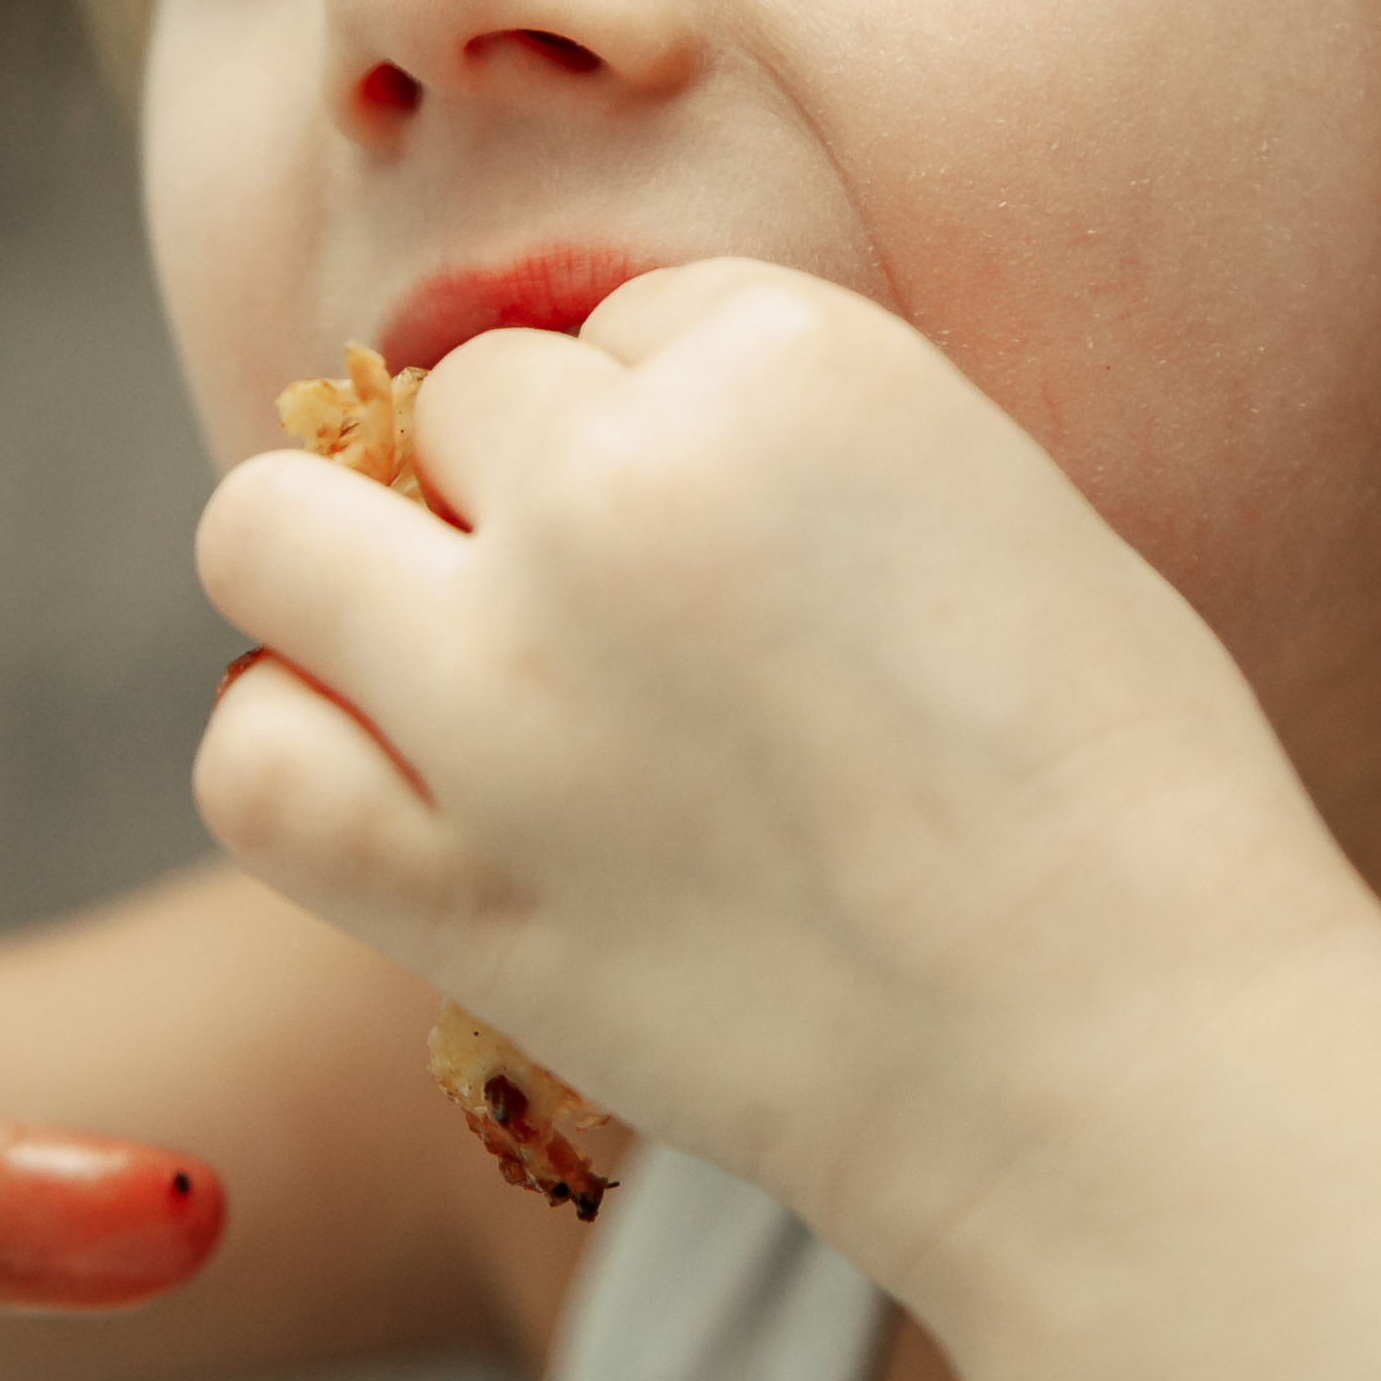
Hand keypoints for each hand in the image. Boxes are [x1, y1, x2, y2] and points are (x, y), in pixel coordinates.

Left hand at [194, 264, 1346, 1290]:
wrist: (1129, 1059)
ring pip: (267, 534)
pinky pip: (251, 761)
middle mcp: (616, 486)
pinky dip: (295, 754)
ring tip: (443, 659)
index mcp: (788, 358)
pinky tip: (392, 784)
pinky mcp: (449, 879)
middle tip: (625, 622)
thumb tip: (632, 445)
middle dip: (533, 487)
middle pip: (468, 407)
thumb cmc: (1116, 792)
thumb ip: (796, 441)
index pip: (631, 322)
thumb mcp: (997, 505)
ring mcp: (507, 684)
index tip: (766, 555)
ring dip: (341, 576)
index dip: (685, 430)